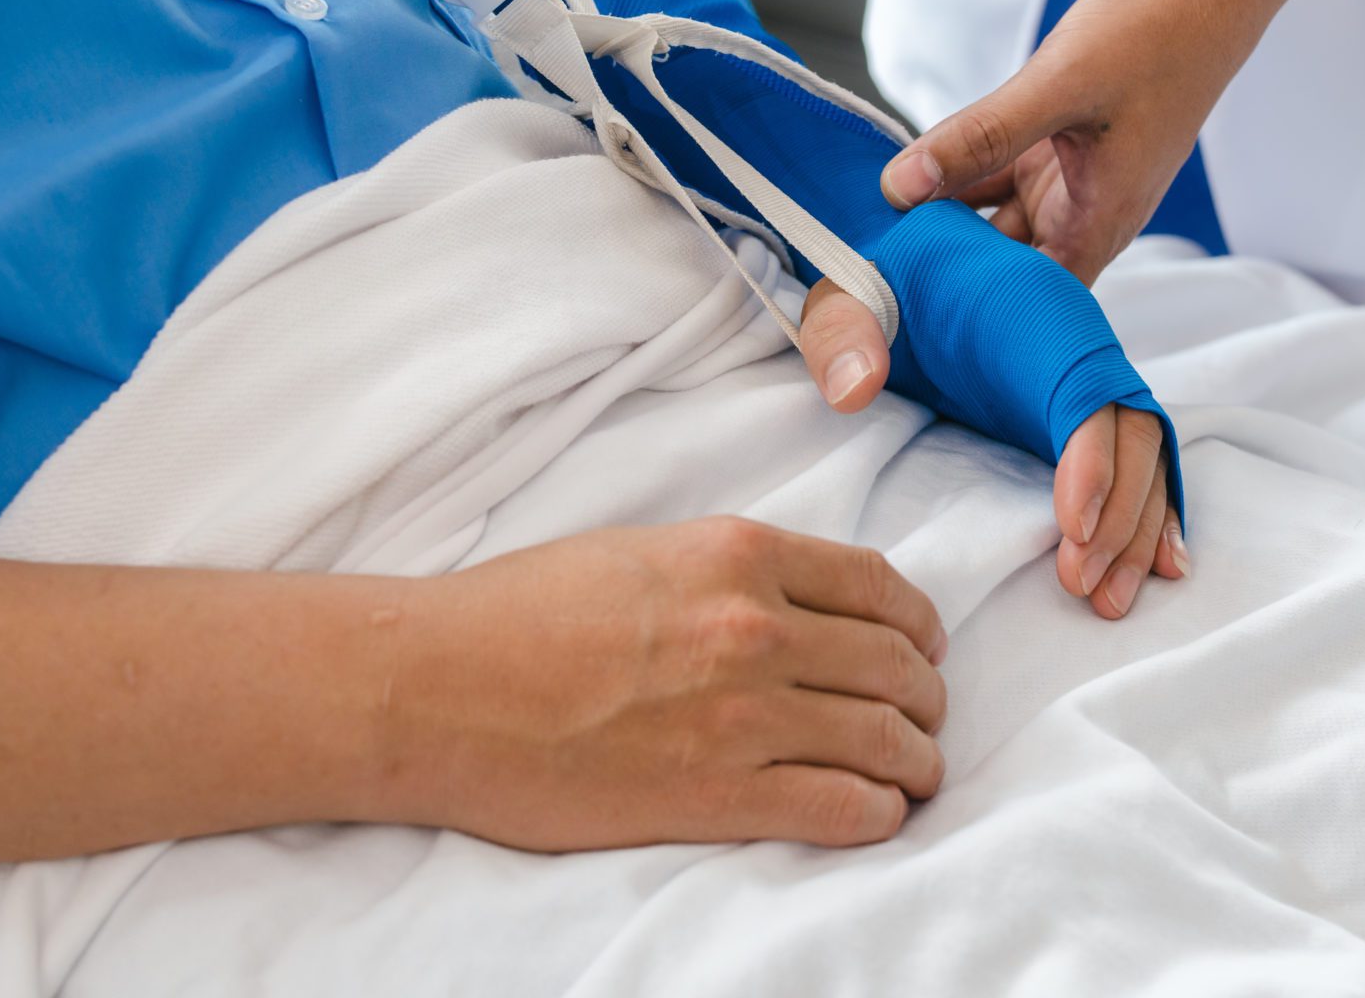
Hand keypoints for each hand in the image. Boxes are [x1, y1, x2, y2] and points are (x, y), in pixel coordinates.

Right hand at [375, 516, 948, 849]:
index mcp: (740, 556)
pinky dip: (878, 813)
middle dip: (925, 696)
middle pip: (897, 665)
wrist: (439, 687)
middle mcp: (757, 629)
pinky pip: (844, 808)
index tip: (922, 646)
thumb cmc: (517, 614)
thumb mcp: (642, 551)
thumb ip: (728, 570)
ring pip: (886, 740)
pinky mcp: (721, 796)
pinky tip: (875, 813)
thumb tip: (787, 598)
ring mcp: (745, 716)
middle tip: (923, 717)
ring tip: (916, 773)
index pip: (880, 587)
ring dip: (918, 760)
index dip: (917, 624)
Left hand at [797, 279, 1185, 618]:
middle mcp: (1078, 339)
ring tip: (1107, 598)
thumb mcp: (850, 294)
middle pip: (1132, 430)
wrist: (906, 265)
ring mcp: (1086, 375)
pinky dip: (1151, 511)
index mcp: (1033, 307)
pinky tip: (1157, 567)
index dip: (1095, 461)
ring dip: (1135, 528)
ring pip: (1142, 452)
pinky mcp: (1079, 408)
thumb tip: (856, 387)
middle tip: (1083, 586)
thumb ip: (844, 332)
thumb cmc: (882, 282)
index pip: (1086, 387)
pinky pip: (1136, 456)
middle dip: (1121, 514)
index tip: (1072, 531)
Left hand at [878, 0, 1236, 284]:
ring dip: (941, 220)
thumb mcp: (1058, 87)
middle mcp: (1084, 211)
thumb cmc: (1157, 31)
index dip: (978, 316)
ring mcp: (1070, 178)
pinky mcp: (1057, 143)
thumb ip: (979, 138)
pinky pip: (994, 173)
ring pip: (992, 219)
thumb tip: (900, 186)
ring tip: (874, 227)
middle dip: (944, 270)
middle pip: (1004, 268)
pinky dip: (956, 174)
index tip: (908, 310)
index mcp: (1100, 221)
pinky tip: (908, 171)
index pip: (1033, 304)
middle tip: (870, 267)